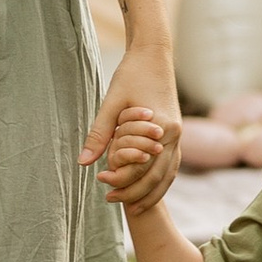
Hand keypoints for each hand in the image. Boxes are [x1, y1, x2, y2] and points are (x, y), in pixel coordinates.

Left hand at [85, 43, 179, 199]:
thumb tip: (83, 163)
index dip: (122, 178)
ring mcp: (178, 134)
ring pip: (168, 174)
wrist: (153, 54)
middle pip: (157, 176)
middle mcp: (175, 134)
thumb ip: (99, 135)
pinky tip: (147, 189)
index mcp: (162, 127)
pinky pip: (171, 165)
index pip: (142, 165)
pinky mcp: (176, 132)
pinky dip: (160, 180)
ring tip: (131, 207)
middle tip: (110, 200)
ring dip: (151, 192)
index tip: (101, 183)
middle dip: (135, 192)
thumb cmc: (131, 74)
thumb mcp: (111, 104)